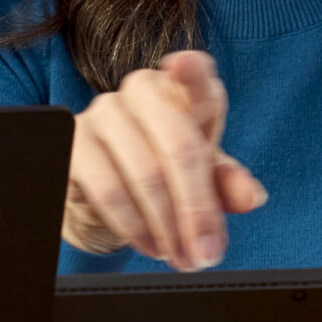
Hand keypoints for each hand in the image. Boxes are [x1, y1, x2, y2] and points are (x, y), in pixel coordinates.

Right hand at [62, 50, 266, 269]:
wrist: (107, 197)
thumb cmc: (164, 172)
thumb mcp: (204, 178)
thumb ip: (228, 183)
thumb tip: (250, 196)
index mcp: (183, 90)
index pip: (194, 74)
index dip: (190, 70)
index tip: (185, 66)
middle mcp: (142, 90)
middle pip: (178, 144)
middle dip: (197, 209)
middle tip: (206, 252)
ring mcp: (103, 112)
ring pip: (144, 173)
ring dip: (167, 226)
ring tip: (179, 255)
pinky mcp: (72, 142)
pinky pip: (108, 188)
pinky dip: (133, 225)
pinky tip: (148, 243)